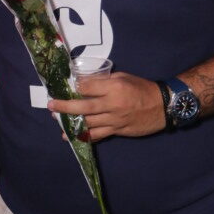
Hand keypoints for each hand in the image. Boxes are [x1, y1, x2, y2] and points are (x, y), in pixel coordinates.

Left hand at [48, 71, 165, 139]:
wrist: (163, 106)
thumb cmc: (142, 88)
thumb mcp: (124, 77)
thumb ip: (104, 80)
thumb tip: (85, 83)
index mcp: (114, 87)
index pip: (87, 87)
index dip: (75, 87)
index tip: (66, 87)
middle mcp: (112, 104)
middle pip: (83, 106)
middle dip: (65, 106)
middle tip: (51, 106)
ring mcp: (114, 119)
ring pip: (88, 122)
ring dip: (71, 123)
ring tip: (57, 122)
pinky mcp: (117, 130)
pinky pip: (98, 135)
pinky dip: (85, 136)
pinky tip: (73, 137)